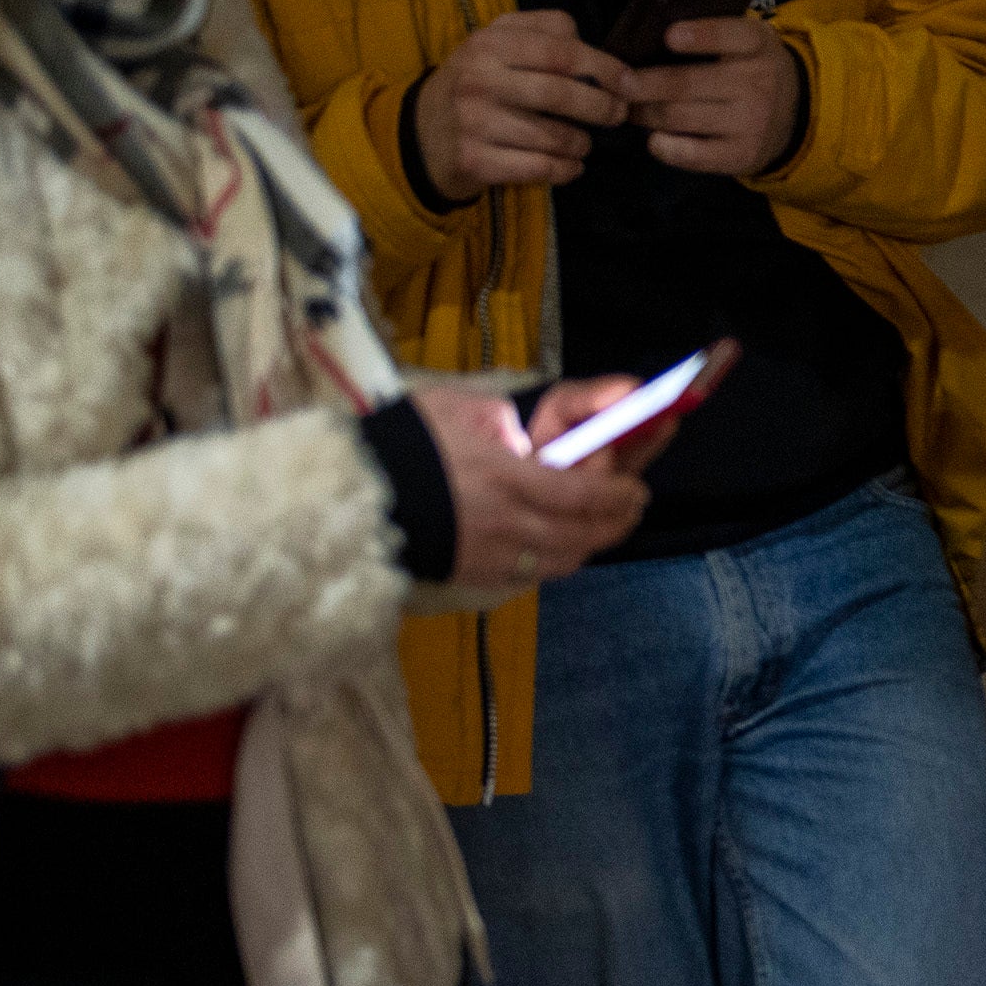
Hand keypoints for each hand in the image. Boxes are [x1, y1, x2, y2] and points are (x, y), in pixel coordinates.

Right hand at [415, 11, 629, 196]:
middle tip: (617, 114)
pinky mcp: (476, 161)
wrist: (421, 133)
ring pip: (554, 136)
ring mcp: (475, 123)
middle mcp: (479, 81)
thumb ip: (541, 30)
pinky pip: (540, 168)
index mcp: (488, 44)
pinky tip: (571, 165)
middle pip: (560, 93)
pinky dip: (566, 169)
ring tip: (584, 142)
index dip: (603, 67)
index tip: (628, 82)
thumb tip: (585, 40)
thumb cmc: (475, 82)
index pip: (560, 51)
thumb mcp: (496, 42)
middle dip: (601, 107)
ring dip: (582, 142)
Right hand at [417, 380, 653, 592]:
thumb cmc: (402, 443)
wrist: (349, 495)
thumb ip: (501, 419)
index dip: (619, 494)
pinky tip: (559, 546)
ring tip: (602, 526)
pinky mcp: (475, 575)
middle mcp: (505, 522)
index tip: (636, 488)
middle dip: (618, 521)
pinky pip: (532, 575)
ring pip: (564, 560)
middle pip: (584, 533)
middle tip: (631, 507)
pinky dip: (556, 561)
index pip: (583, 493)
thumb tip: (531, 428)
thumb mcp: (454, 409)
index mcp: (504, 476)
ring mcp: (491, 554)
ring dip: (591, 543)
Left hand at [621, 12, 803, 179]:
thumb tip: (649, 35)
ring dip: (646, 113)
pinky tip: (654, 140)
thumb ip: (713, 33)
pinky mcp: (742, 154)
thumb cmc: (751, 68)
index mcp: (758, 46)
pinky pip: (695, 155)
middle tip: (619, 83)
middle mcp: (757, 84)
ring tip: (627, 108)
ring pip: (682, 117)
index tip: (669, 36)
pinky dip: (667, 148)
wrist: (795, 115)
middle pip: (689, 83)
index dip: (702, 36)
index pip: (732, 36)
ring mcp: (751, 122)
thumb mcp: (746, 42)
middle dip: (646, 84)